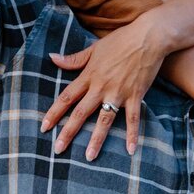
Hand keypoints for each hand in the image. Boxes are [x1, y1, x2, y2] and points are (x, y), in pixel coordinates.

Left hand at [42, 16, 165, 158]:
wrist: (148, 37)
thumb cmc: (121, 40)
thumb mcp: (94, 48)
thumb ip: (74, 59)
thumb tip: (52, 58)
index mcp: (89, 75)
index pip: (67, 97)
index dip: (54, 113)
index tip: (44, 127)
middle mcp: (101, 86)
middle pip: (81, 112)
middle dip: (68, 132)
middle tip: (57, 150)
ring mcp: (119, 92)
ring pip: (104, 120)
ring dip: (96, 139)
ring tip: (89, 157)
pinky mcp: (136, 95)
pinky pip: (133, 119)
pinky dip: (132, 134)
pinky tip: (130, 150)